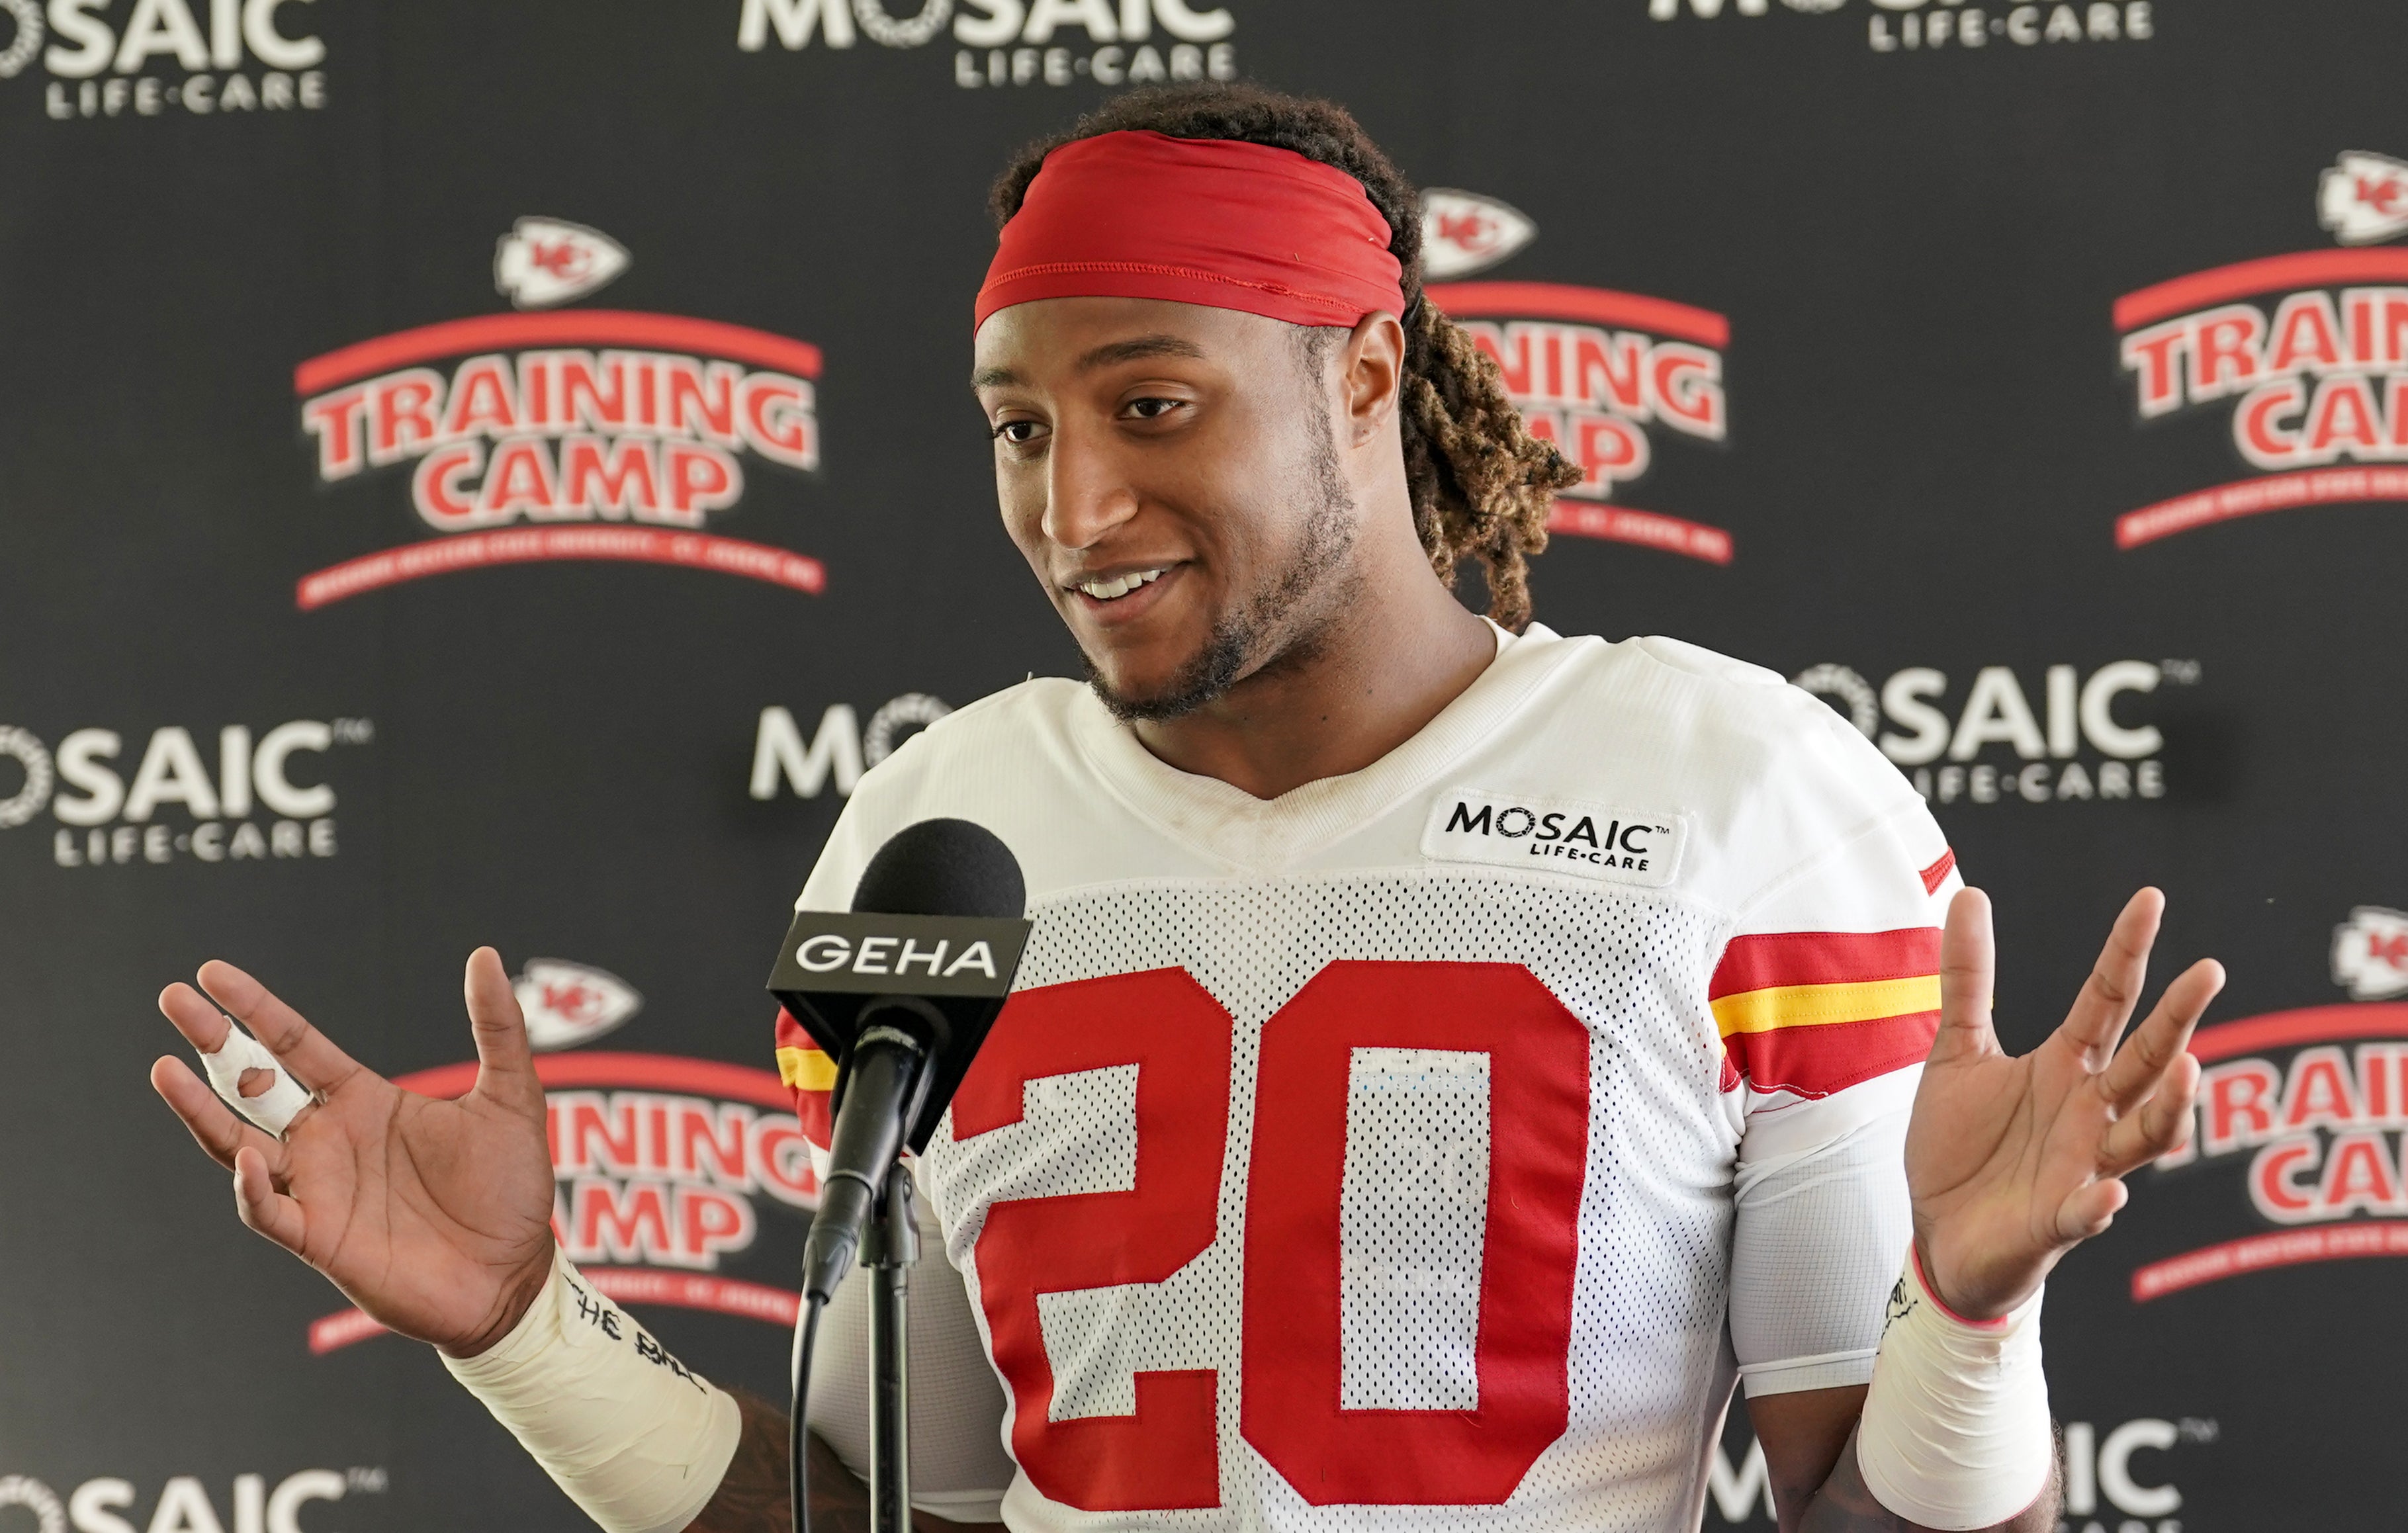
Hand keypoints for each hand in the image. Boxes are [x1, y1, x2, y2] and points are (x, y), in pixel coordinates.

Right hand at [149, 949, 557, 1357]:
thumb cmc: (510, 1188)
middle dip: (212, 1042)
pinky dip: (253, 1189)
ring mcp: (318, 1189)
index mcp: (364, 1099)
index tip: (211, 973)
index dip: (254, 1008)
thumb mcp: (511, 1096)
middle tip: (172, 998)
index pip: (295, 1043)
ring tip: (166, 1069)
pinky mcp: (321, 1240)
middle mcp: (329, 1139)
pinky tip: (248, 1162)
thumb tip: (486, 954)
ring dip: (200, 1110)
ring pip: (238, 1145)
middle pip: (251, 1083)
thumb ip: (498, 1027)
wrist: (516, 1275)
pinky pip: (270, 1212)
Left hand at [1906, 887, 2222, 1320]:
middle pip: (2143, 1058)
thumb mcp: (1957, 1051)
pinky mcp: (2057, 1220)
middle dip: (2178, 1018)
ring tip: (2187, 1068)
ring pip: (2143, 1135)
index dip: (2127, 950)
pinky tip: (2109, 1193)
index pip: (2107, 998)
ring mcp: (2081, 1165)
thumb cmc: (1961, 1146)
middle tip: (2210, 970)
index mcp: (2065, 1066)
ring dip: (2169, 1107)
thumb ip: (1968, 979)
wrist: (1941, 1233)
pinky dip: (2098, 1204)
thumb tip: (1970, 893)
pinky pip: (2084, 1211)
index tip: (2152, 898)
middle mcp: (2088, 1111)